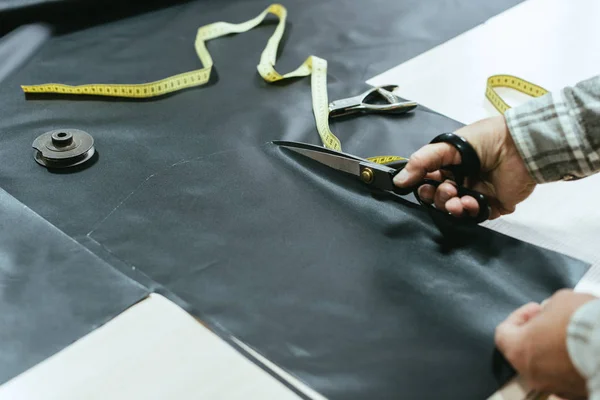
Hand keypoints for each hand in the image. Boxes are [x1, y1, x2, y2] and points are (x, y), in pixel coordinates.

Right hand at [393, 116, 536, 218]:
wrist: (521, 146)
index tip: (421, 186)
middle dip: (437, 197)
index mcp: (450, 166)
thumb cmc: (486, 140)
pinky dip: (469, 212)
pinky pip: (474, 216)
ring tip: (457, 198)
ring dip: (450, 206)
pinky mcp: (492, 206)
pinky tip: (470, 202)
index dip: (422, 187)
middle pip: (439, 199)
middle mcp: (461, 181)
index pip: (429, 182)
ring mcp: (476, 194)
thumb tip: (398, 181)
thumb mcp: (448, 145)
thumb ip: (422, 162)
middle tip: (446, 190)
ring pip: (454, 210)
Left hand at [495, 289, 596, 397]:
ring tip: (570, 335)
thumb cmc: (581, 322)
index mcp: (518, 349)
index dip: (519, 317)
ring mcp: (554, 386)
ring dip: (553, 350)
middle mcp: (532, 373)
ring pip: (546, 366)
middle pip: (525, 351)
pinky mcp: (575, 393)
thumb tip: (549, 313)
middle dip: (536, 333)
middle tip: (552, 321)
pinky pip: (566, 377)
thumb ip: (546, 310)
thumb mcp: (559, 300)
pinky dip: (570, 365)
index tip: (535, 310)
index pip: (504, 333)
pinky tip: (582, 351)